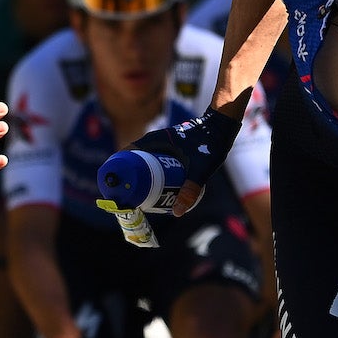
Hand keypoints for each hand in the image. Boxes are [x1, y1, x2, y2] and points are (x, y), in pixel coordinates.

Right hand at [123, 107, 240, 215]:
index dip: (118, 169)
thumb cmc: (210, 142)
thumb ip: (190, 189)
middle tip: (128, 197)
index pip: (127, 154)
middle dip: (129, 178)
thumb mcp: (200, 168)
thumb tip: (178, 212)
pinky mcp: (169, 148)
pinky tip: (156, 187)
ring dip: (139, 176)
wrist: (222, 125)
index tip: (115, 186)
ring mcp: (161, 144)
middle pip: (133, 160)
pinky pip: (153, 161)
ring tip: (139, 196)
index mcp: (153, 140)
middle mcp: (154, 141)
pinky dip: (150, 173)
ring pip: (144, 161)